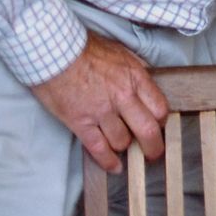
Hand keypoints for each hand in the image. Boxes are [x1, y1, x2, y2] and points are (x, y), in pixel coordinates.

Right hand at [28, 33, 167, 173]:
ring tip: (125, 149)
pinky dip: (107, 161)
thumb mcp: (121, 54)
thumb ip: (134, 73)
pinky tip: (114, 166)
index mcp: (135, 78)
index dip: (161, 122)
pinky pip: (98, 148)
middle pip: (147, 130)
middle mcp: (123, 96)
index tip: (159, 127)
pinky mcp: (80, 122)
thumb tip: (144, 86)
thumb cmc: (85, 49)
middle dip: (153, 146)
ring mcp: (101, 111)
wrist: (54, 52)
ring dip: (125, 147)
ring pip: (123, 141)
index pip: (160, 108)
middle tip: (154, 153)